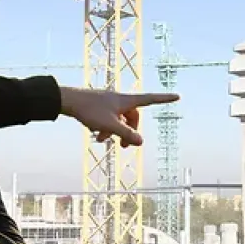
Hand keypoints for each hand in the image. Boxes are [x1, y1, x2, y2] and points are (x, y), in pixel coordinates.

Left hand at [59, 87, 178, 147]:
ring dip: (114, 131)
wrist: (67, 100)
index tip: (177, 96)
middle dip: (129, 131)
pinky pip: (109, 118)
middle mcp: (119, 99)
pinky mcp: (99, 105)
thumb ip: (126, 134)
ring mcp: (109, 102)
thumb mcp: (110, 126)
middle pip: (132, 116)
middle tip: (124, 147)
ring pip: (119, 119)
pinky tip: (95, 135)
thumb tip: (141, 142)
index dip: (164, 100)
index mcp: (126, 101)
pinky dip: (105, 127)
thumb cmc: (89, 110)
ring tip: (102, 140)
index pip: (150, 100)